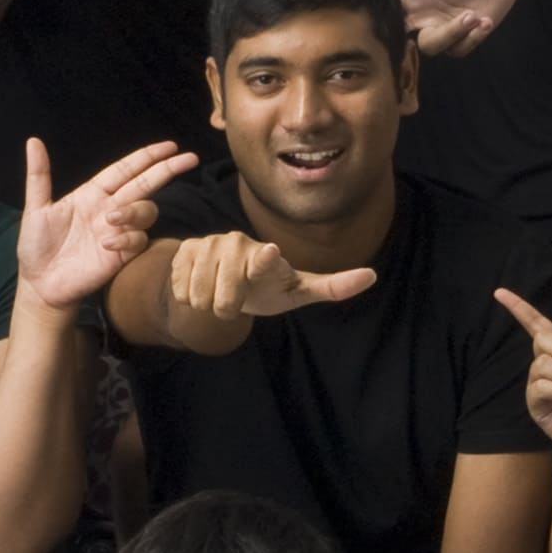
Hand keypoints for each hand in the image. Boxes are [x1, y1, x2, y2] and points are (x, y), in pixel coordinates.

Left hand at [18, 135, 199, 310]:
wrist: (39, 284)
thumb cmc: (36, 247)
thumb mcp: (36, 209)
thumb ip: (39, 176)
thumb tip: (33, 141)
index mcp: (92, 194)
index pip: (125, 169)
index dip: (147, 157)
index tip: (170, 146)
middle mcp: (110, 209)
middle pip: (146, 184)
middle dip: (167, 170)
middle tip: (189, 158)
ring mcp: (118, 232)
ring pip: (146, 211)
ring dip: (134, 211)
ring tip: (111, 219)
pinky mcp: (122, 255)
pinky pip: (138, 240)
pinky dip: (126, 237)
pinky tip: (106, 244)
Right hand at [164, 229, 376, 325]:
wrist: (229, 279)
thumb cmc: (269, 287)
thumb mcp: (299, 290)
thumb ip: (332, 286)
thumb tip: (373, 276)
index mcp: (266, 256)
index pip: (265, 261)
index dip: (265, 260)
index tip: (269, 254)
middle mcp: (236, 244)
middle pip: (225, 295)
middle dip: (228, 308)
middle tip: (235, 304)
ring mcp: (207, 245)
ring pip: (199, 293)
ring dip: (207, 304)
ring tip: (219, 296)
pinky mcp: (183, 250)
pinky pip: (179, 287)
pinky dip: (187, 296)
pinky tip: (200, 287)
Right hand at [399, 0, 518, 57]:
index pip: (393, 16)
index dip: (394, 22)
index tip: (412, 16)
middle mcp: (423, 16)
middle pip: (410, 40)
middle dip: (433, 36)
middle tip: (460, 17)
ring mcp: (443, 29)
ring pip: (434, 47)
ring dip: (455, 34)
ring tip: (474, 16)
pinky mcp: (462, 37)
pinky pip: (458, 49)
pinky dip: (473, 38)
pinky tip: (485, 21)